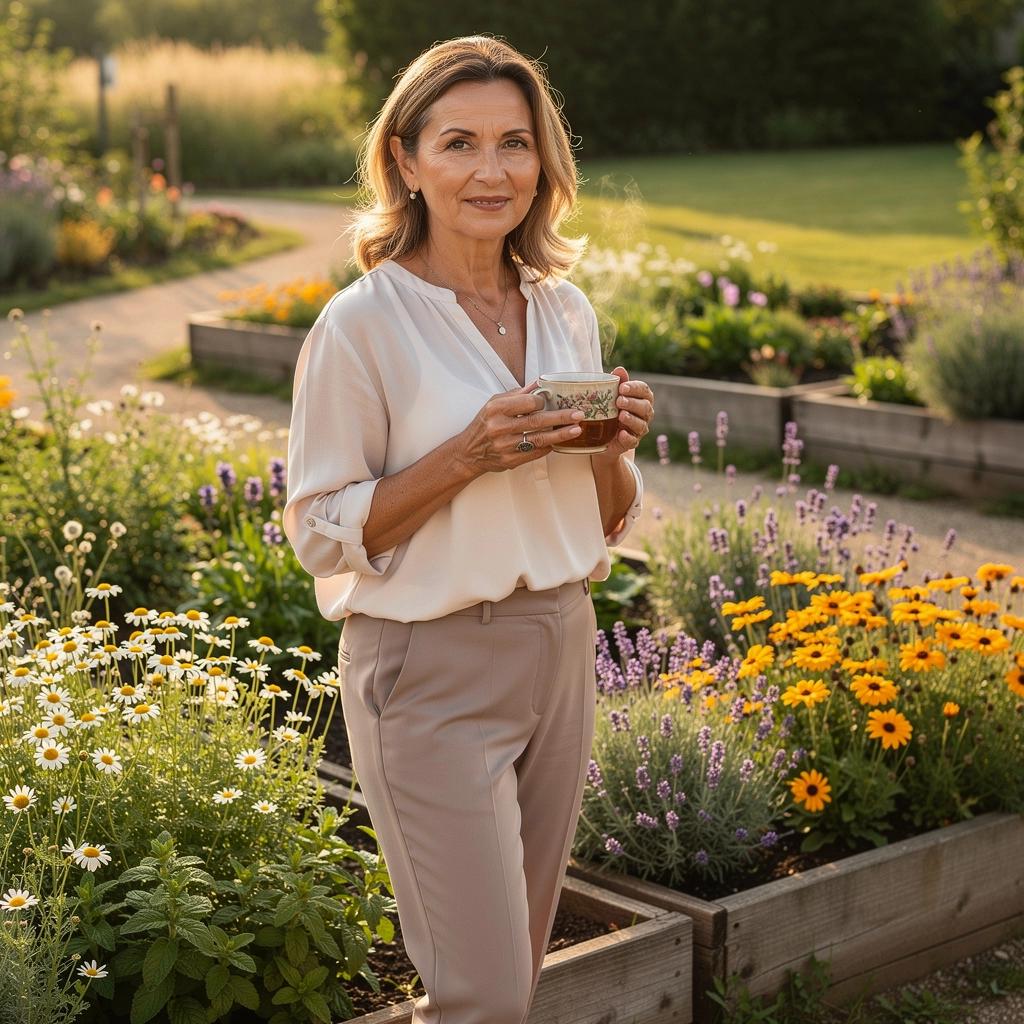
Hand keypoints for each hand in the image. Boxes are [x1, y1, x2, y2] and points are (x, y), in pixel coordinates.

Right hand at [453, 379, 584, 475]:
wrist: (468, 452)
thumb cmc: (484, 424)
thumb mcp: (494, 403)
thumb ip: (517, 395)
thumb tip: (540, 383)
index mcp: (496, 409)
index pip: (528, 402)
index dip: (543, 402)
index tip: (551, 402)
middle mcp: (499, 427)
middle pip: (537, 421)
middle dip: (561, 417)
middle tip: (578, 414)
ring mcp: (505, 446)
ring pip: (539, 439)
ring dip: (560, 434)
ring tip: (576, 430)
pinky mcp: (510, 460)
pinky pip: (535, 453)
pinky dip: (548, 446)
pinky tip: (558, 442)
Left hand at [593, 367, 654, 462]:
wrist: (602, 436)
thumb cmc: (610, 409)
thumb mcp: (611, 395)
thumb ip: (618, 383)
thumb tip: (619, 369)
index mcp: (642, 399)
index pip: (644, 390)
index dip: (635, 388)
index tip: (622, 387)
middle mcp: (644, 414)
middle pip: (645, 407)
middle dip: (633, 403)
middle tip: (619, 401)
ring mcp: (639, 429)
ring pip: (641, 424)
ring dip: (631, 419)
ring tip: (621, 415)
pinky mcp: (632, 442)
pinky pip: (633, 441)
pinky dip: (628, 437)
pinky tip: (621, 433)